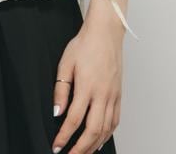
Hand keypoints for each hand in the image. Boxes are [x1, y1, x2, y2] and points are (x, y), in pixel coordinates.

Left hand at [51, 5, 123, 152]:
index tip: (57, 146)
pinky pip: (115, 120)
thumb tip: (56, 112)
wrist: (105, 33)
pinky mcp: (119, 94)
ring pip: (106, 129)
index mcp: (87, 86)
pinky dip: (108, 134)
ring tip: (83, 153)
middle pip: (93, 130)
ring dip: (95, 144)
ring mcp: (113, 95)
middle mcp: (102, 94)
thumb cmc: (84, 45)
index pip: (74, 119)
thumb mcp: (65, 63)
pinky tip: (100, 139)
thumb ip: (61, 89)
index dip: (64, 136)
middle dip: (81, 148)